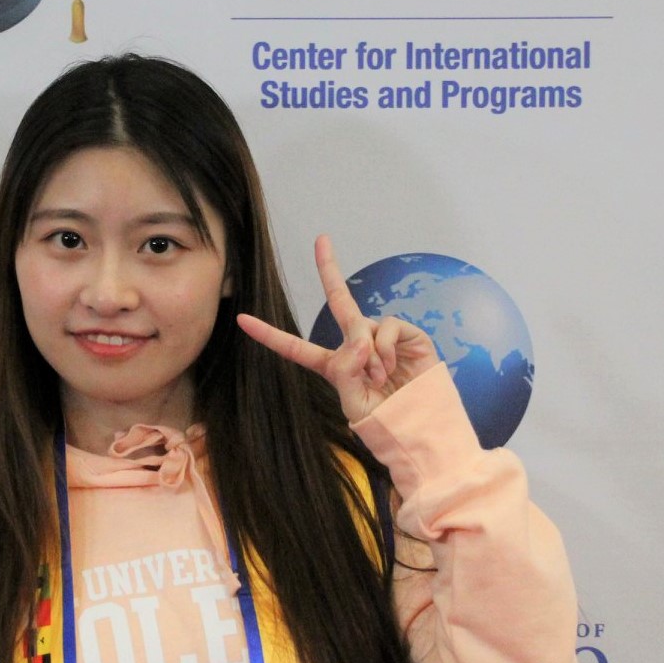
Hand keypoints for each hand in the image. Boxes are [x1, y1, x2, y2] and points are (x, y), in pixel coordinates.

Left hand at [238, 234, 440, 422]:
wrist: (420, 424)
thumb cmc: (385, 419)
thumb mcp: (353, 402)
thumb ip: (346, 371)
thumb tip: (358, 341)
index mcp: (334, 365)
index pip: (295, 347)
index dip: (269, 335)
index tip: (242, 320)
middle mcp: (356, 345)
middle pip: (339, 300)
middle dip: (329, 268)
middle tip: (321, 238)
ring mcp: (381, 336)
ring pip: (362, 327)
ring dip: (369, 356)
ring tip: (381, 379)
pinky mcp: (406, 334)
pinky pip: (387, 326)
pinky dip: (386, 347)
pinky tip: (392, 367)